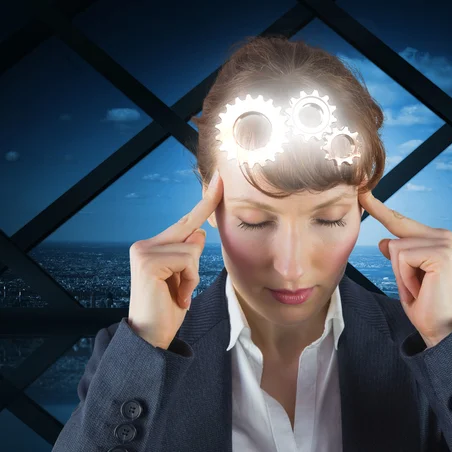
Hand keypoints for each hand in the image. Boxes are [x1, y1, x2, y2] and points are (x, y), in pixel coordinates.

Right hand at [127, 170, 222, 348]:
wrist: (151, 339)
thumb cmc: (168, 309)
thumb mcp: (184, 277)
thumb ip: (188, 253)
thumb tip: (200, 232)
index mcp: (151, 247)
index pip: (184, 223)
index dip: (204, 203)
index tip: (219, 179)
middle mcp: (144, 244)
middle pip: (190, 229)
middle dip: (200, 240)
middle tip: (192, 251)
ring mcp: (143, 251)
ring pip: (193, 248)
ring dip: (193, 275)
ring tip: (177, 294)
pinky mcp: (148, 261)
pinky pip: (188, 260)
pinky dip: (189, 281)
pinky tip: (176, 297)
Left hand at [358, 190, 451, 347]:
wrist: (438, 328)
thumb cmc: (422, 302)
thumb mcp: (403, 274)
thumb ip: (397, 254)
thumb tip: (384, 241)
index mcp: (435, 236)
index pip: (399, 221)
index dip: (379, 209)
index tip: (363, 192)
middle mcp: (442, 235)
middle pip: (394, 238)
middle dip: (397, 267)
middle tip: (417, 286)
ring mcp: (443, 242)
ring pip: (396, 249)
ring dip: (401, 274)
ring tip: (419, 287)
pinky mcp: (440, 254)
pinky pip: (402, 258)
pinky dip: (405, 278)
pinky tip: (421, 288)